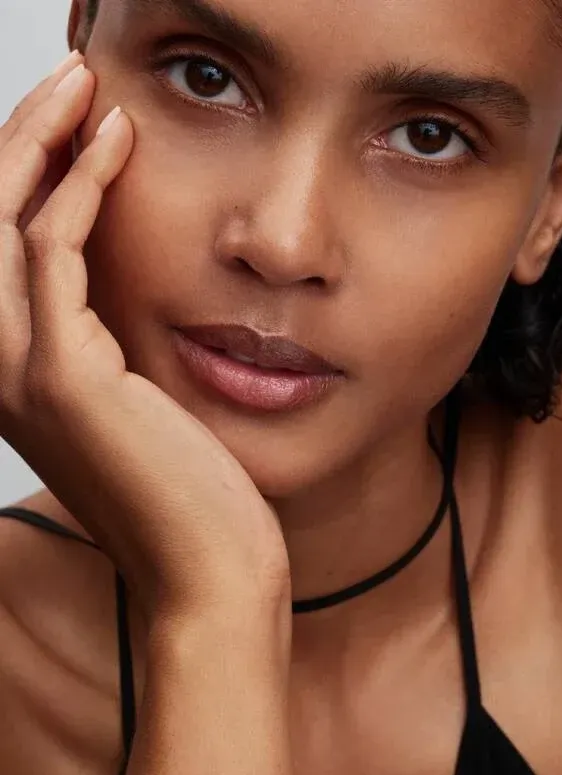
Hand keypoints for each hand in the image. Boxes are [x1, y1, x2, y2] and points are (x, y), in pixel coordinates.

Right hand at [0, 54, 288, 621]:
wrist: (209, 577)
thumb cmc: (191, 504)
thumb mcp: (142, 412)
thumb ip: (113, 354)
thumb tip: (124, 297)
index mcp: (14, 380)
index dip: (22, 177)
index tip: (71, 123)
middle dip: (20, 139)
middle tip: (72, 77)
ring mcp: (20, 376)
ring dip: (39, 140)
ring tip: (87, 84)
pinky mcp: (66, 378)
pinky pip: (55, 251)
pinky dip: (82, 185)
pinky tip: (119, 142)